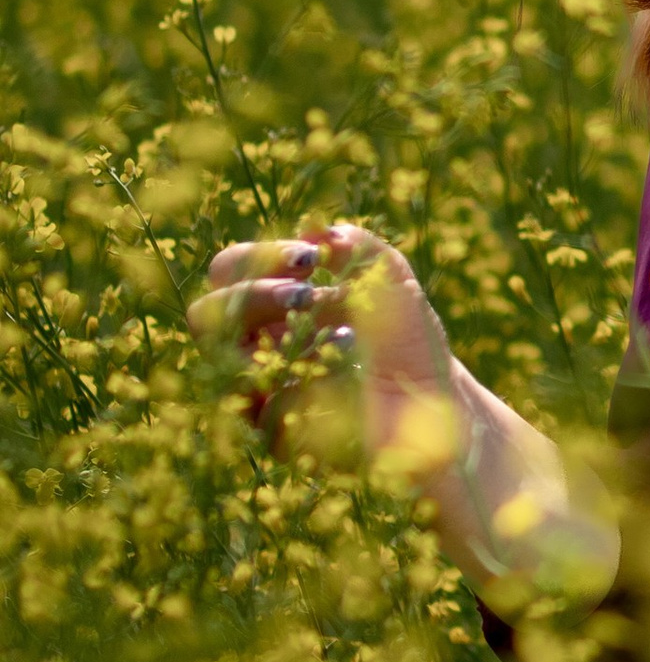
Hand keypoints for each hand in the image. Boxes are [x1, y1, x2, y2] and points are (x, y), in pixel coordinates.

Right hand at [190, 223, 464, 477]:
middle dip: (255, 297)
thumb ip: (357, 245)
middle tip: (307, 296)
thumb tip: (318, 229)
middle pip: (206, 315)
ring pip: (227, 364)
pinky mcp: (274, 431)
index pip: (228, 270)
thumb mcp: (389, 278)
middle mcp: (252, 344)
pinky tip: (349, 375)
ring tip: (345, 335)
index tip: (310, 258)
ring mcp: (258, 390)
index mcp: (269, 303)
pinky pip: (266, 408)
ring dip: (284, 341)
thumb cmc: (403, 333)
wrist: (430, 393)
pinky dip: (310, 385)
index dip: (257, 258)